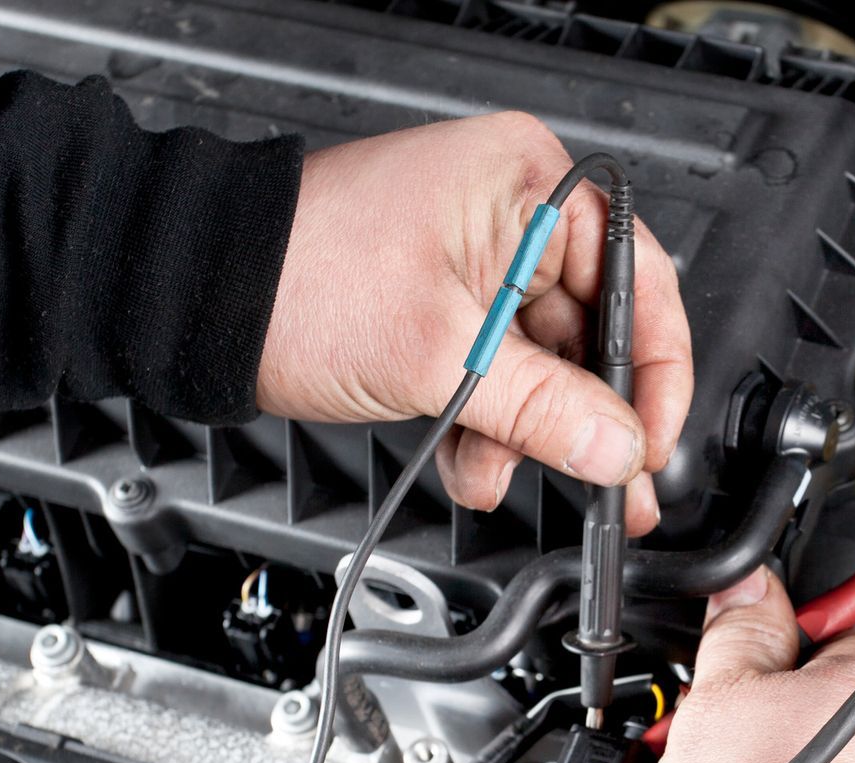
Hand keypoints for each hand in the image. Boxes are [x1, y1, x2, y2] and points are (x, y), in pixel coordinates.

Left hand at [258, 113, 691, 534]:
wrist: (199, 297)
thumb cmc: (299, 276)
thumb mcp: (442, 355)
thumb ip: (543, 408)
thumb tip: (617, 449)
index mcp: (529, 184)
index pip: (638, 280)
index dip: (655, 372)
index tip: (649, 441)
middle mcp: (512, 213)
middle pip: (591, 332)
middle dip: (583, 420)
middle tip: (610, 486)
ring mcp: (477, 260)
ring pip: (542, 365)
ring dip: (528, 433)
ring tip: (506, 475)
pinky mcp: (444, 304)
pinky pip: (498, 372)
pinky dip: (490, 424)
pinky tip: (476, 463)